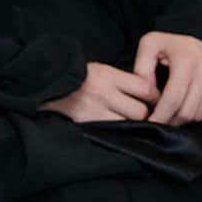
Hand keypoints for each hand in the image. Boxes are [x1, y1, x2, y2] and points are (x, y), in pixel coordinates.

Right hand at [41, 62, 159, 122]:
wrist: (46, 82)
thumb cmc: (77, 75)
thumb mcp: (100, 69)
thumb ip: (123, 81)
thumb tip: (149, 94)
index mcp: (108, 75)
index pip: (145, 89)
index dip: (155, 97)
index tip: (155, 101)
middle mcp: (103, 93)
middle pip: (140, 111)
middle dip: (145, 114)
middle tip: (146, 115)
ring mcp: (94, 111)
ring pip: (127, 125)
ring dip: (132, 125)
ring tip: (130, 122)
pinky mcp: (87, 123)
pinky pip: (112, 131)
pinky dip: (118, 131)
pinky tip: (117, 128)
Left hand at [133, 31, 201, 124]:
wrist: (195, 34)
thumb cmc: (168, 43)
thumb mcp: (148, 46)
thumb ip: (142, 70)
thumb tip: (148, 96)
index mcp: (187, 59)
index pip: (174, 97)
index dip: (161, 114)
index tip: (150, 121)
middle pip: (187, 110)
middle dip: (170, 120)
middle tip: (157, 120)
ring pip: (197, 113)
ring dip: (180, 119)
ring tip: (166, 113)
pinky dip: (191, 112)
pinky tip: (180, 106)